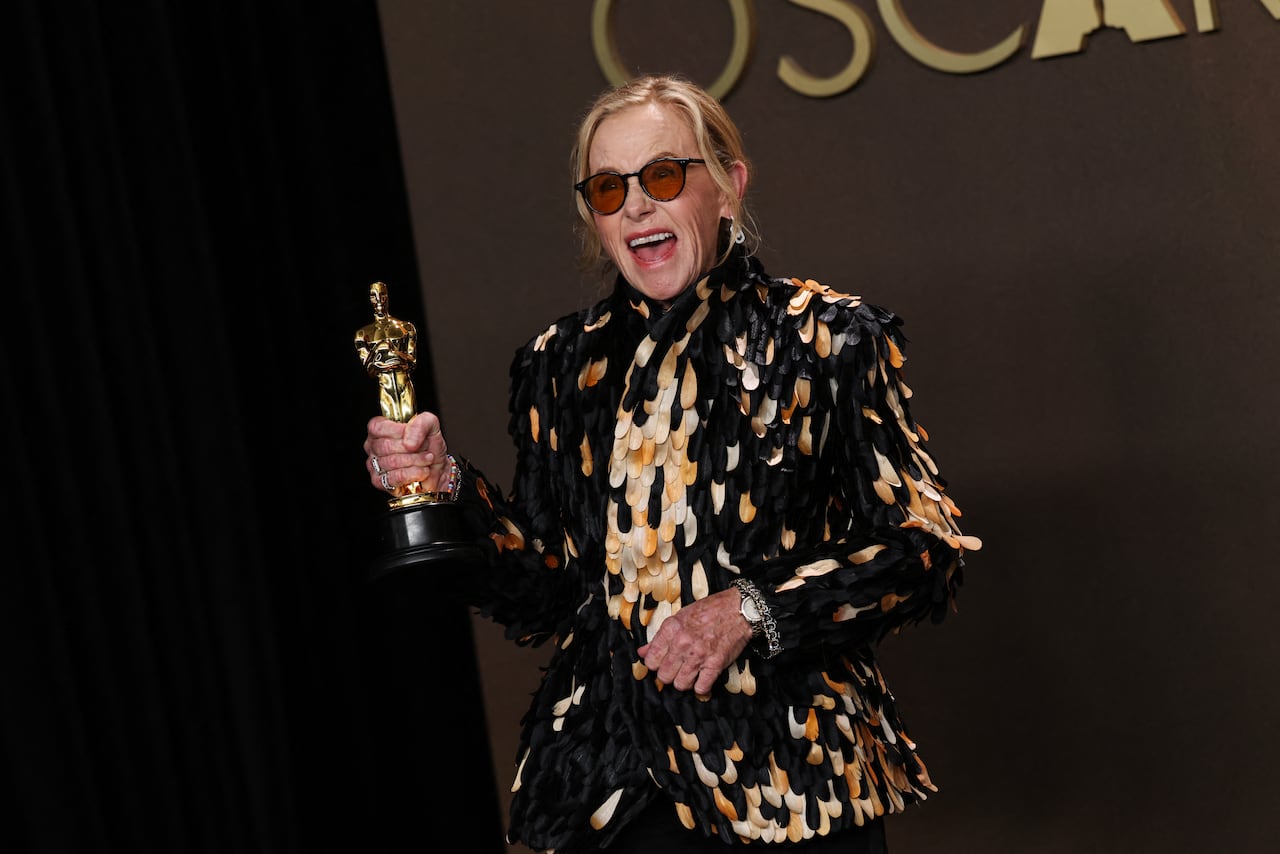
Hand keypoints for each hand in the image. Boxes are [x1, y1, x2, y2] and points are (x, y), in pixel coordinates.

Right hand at [363, 411, 451, 493]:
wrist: (438, 469)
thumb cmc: (430, 447)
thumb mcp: (431, 425)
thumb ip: (421, 423)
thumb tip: (409, 442)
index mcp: (380, 429)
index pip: (378, 427)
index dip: (398, 431)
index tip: (415, 435)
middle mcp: (374, 446)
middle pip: (385, 445)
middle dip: (413, 448)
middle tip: (425, 449)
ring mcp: (374, 465)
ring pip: (392, 462)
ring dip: (417, 461)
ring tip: (426, 459)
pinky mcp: (380, 482)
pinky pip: (396, 477)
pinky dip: (414, 474)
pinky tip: (421, 471)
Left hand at [637, 588, 752, 694]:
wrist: (739, 609)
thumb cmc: (710, 610)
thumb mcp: (680, 617)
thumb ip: (660, 637)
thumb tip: (642, 652)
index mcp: (671, 628)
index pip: (651, 660)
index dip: (655, 664)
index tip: (663, 662)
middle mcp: (682, 642)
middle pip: (664, 675)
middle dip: (669, 675)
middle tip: (677, 669)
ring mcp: (699, 654)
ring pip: (680, 684)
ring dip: (684, 682)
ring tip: (690, 674)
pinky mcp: (715, 664)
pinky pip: (701, 688)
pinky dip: (701, 687)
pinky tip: (702, 679)